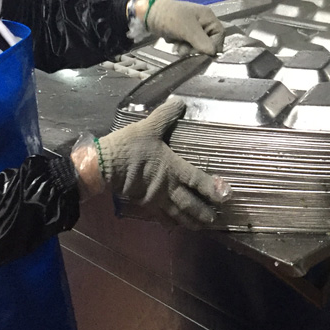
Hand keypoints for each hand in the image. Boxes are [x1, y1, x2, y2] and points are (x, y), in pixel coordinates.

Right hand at [94, 99, 230, 225]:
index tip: (227, 196)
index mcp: (173, 168)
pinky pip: (160, 217)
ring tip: (200, 227)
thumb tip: (179, 102)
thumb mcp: (149, 127)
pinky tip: (174, 226)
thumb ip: (165, 116)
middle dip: (203, 213)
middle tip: (215, 220)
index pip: (197, 180)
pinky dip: (170, 222)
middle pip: (190, 204)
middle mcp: (168, 187)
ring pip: (177, 214)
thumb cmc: (129, 147)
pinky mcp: (143, 205)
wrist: (103, 166)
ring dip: (190, 221)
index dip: (212, 188)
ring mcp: (156, 199)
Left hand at [145, 0, 223, 54]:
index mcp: (208, 17)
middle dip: (196, 49)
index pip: (219, 35)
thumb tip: (213, 53)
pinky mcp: (182, 32)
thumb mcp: (187, 29)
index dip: (212, 46)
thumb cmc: (169, 17)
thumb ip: (201, 41)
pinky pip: (187, 43)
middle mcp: (202, 22)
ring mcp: (192, 27)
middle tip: (185, 50)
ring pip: (196, 45)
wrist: (147, 13)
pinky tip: (173, 42)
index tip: (202, 55)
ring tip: (176, 47)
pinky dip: (180, 45)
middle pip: (207, 42)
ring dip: (187, 48)